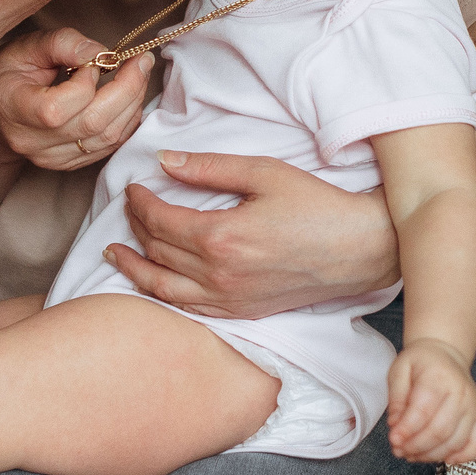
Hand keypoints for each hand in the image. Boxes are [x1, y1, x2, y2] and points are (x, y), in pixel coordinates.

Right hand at [0, 28, 157, 171]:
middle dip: (127, 88)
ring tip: (138, 74)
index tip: (94, 60)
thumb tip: (99, 52)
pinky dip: (127, 119)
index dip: (85, 81)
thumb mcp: (24, 47)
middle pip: (93, 124)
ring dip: (132, 102)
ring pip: (108, 137)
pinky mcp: (71, 164)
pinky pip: (110, 145)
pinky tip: (129, 97)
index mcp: (14, 110)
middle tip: (141, 60)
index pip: (58, 108)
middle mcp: (33, 143)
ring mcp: (53, 158)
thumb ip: (61, 43)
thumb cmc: (8, 75)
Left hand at [105, 151, 399, 318]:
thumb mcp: (263, 173)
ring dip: (134, 270)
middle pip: (157, 251)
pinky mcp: (242, 313)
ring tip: (115, 255)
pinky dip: (163, 295)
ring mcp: (229, 300)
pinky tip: (154, 283)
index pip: (159, 220)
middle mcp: (219, 275)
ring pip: (163, 288)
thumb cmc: (316, 205)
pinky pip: (189, 309)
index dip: (138, 202)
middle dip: (134, 227)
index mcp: (221, 237)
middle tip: (128, 209)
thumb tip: (165, 161)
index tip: (133, 187)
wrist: (360, 248)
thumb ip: (209, 168)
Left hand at [385, 342, 475, 464]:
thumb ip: (396, 398)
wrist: (446, 356)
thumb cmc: (420, 364)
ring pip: (455, 442)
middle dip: (416, 446)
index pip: (423, 411)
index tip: (393, 440)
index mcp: (439, 377)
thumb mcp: (399, 371)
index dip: (407, 430)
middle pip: (439, 431)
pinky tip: (442, 458)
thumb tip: (395, 425)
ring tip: (411, 454)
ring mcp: (473, 408)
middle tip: (398, 450)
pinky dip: (461, 457)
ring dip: (431, 455)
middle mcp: (461, 393)